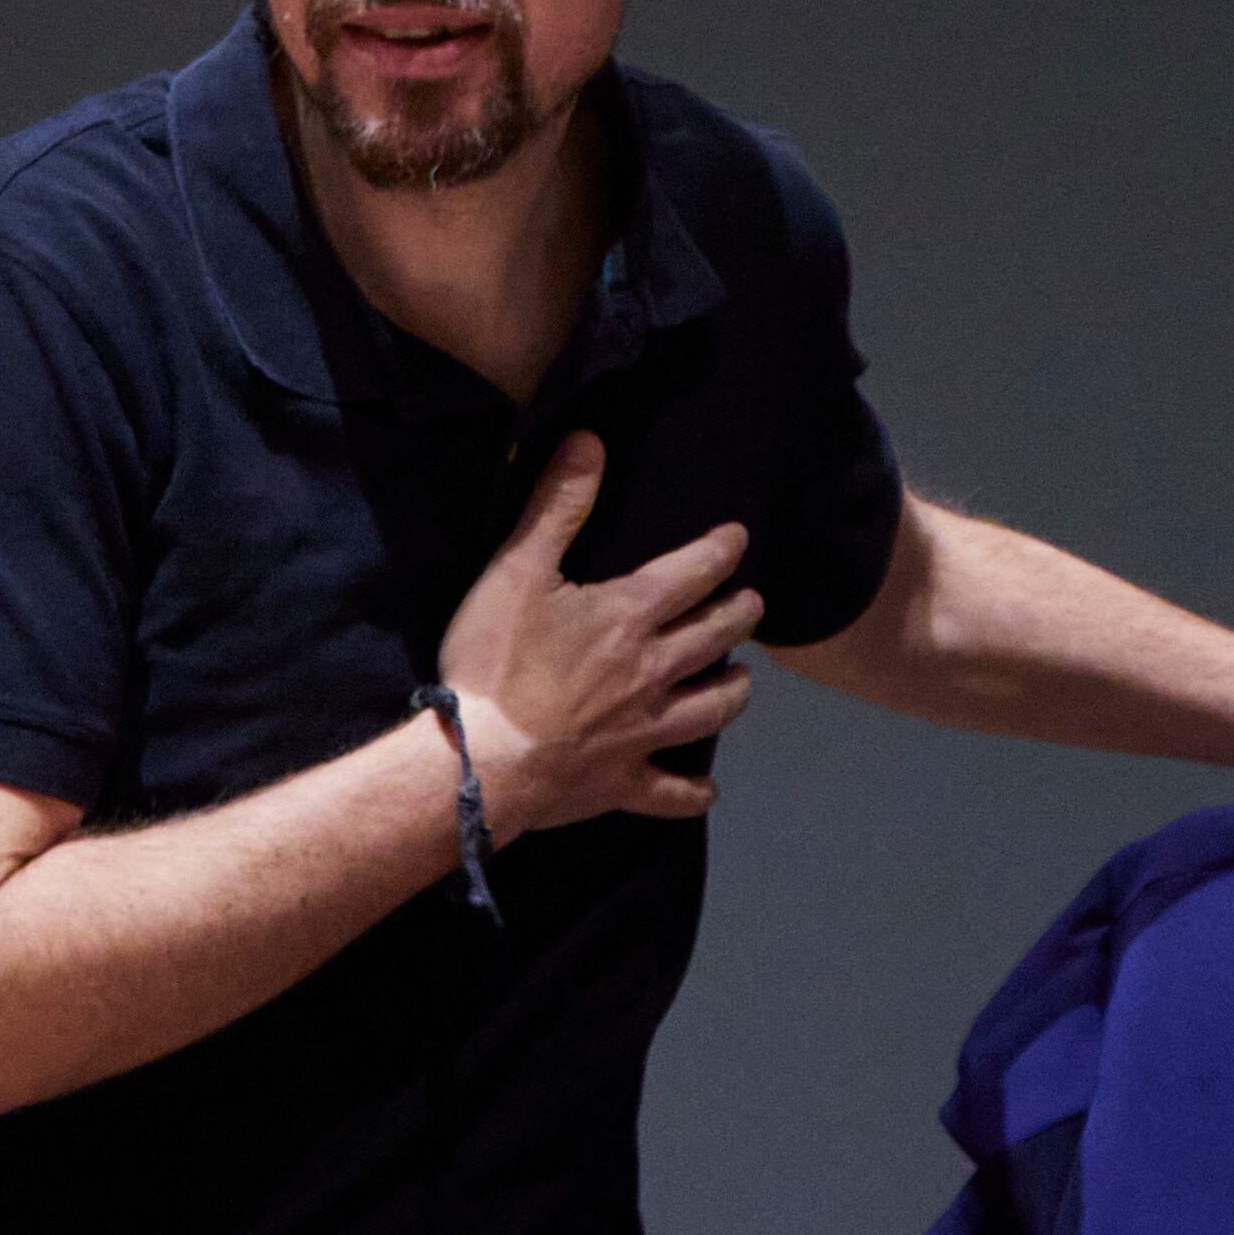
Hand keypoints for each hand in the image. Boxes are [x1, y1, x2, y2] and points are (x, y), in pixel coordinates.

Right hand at [436, 432, 763, 834]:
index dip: (720, 552)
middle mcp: (654, 672)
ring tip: (741, 679)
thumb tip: (590, 442)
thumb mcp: (517, 570)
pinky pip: (671, 792)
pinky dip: (692, 792)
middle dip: (740, 615)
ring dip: (733, 691)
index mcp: (630, 617)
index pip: (693, 574)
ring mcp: (644, 732)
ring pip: (712, 710)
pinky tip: (706, 791)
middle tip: (753, 605)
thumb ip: (557, 506)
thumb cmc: (495, 661)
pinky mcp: (625, 782)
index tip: (739, 540)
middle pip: (716, 637)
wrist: (480, 759)